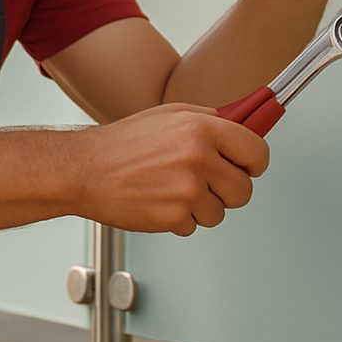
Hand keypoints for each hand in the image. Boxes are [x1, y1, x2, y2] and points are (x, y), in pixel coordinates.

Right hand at [72, 103, 269, 235]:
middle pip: (244, 189)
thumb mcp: (170, 115)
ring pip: (220, 212)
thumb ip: (209, 120)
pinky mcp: (173, 217)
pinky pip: (195, 226)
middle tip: (206, 182)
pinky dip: (180, 219)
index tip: (248, 167)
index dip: (254, 163)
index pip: (257, 151)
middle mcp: (198, 157)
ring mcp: (187, 190)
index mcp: (201, 128)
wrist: (84, 170)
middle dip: (228, 190)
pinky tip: (160, 200)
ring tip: (174, 189)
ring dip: (202, 206)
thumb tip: (243, 128)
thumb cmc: (123, 143)